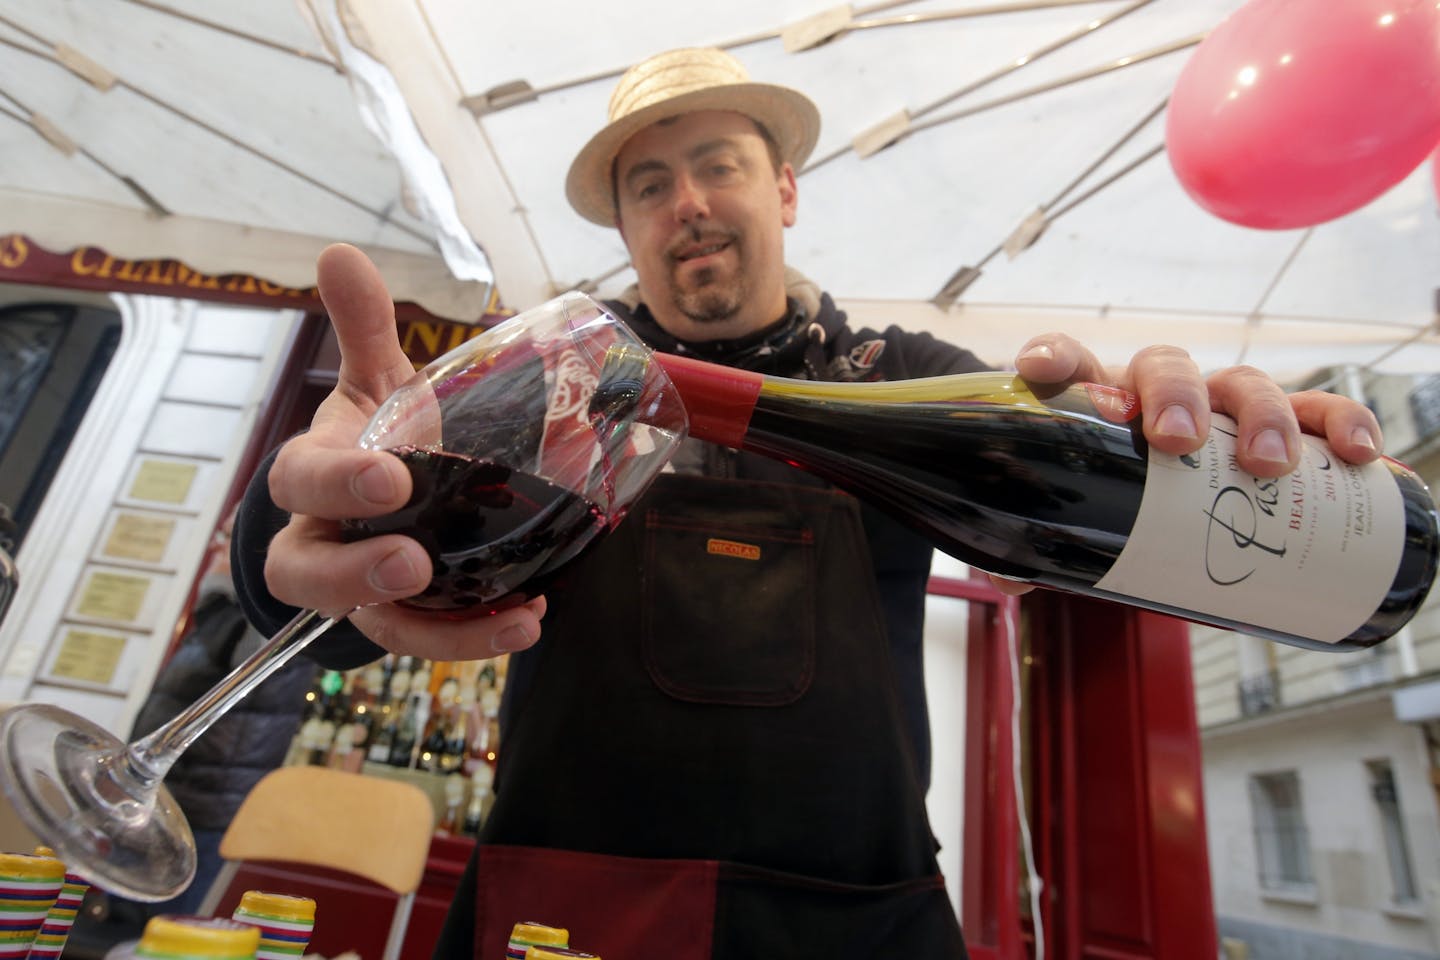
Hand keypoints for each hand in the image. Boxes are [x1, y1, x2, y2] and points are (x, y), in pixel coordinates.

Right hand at [264, 244, 544, 659]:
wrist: (372, 505)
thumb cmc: (372, 439)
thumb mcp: (372, 385)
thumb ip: (364, 327)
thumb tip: (341, 251)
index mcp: (314, 475)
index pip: (301, 481)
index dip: (337, 483)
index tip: (391, 478)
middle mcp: (324, 541)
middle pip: (310, 572)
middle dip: (356, 572)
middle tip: (414, 561)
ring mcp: (361, 591)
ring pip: (375, 625)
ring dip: (441, 631)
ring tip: (514, 616)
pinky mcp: (403, 621)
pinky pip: (429, 640)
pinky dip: (476, 637)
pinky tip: (529, 619)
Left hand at [985, 334, 1383, 597]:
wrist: (1136, 490)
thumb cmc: (1100, 493)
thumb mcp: (1067, 521)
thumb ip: (1039, 549)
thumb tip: (1018, 584)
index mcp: (1097, 399)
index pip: (1070, 360)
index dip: (1054, 357)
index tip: (1037, 369)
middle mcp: (1158, 391)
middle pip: (1168, 369)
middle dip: (1176, 397)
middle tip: (1177, 440)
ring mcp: (1219, 406)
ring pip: (1244, 384)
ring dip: (1261, 416)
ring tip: (1268, 464)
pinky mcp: (1272, 430)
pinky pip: (1317, 413)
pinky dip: (1342, 425)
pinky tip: (1361, 454)